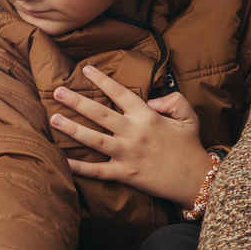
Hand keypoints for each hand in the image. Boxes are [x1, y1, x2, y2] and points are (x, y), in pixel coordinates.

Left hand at [52, 63, 209, 204]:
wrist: (195, 179)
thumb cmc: (190, 146)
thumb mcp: (189, 116)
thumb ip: (172, 100)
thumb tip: (151, 99)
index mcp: (147, 116)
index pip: (119, 93)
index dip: (101, 80)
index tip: (86, 70)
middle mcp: (134, 133)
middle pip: (99, 113)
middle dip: (76, 101)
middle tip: (57, 91)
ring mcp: (127, 154)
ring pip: (94, 139)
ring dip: (72, 128)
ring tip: (54, 118)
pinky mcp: (125, 174)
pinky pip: (97, 170)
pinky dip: (79, 167)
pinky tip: (62, 160)